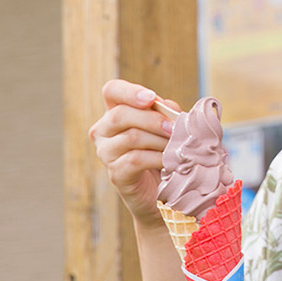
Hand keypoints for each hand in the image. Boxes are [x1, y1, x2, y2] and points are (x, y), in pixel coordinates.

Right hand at [88, 78, 180, 225]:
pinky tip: (170, 161)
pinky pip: (135, 159)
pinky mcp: (116, 174)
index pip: (112, 90)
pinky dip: (157, 157)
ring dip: (159, 140)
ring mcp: (106, 153)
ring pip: (130, 137)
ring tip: (177, 145)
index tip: (151, 99)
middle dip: (152, 119)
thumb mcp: (167, 125)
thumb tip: (168, 108)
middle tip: (174, 128)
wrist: (163, 190)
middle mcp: (103, 131)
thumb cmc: (164, 150)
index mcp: (115, 111)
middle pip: (120, 114)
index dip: (130, 92)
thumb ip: (166, 112)